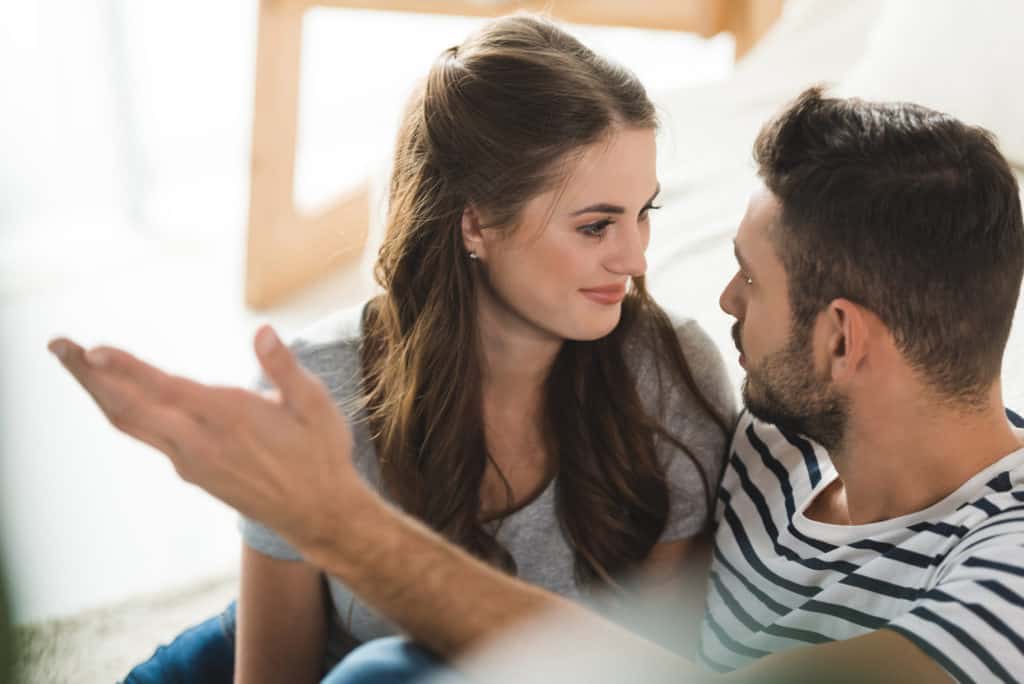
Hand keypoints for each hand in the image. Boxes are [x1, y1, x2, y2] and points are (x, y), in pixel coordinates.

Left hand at [46, 326, 358, 554]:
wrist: (317, 514)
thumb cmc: (321, 454)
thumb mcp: (315, 405)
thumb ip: (284, 367)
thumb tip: (262, 330)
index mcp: (230, 418)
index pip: (165, 389)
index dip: (125, 369)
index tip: (92, 350)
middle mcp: (199, 442)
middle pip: (129, 406)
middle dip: (89, 375)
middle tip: (57, 345)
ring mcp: (191, 461)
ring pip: (132, 423)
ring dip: (99, 392)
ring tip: (75, 364)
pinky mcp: (192, 472)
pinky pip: (147, 436)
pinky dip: (123, 410)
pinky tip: (119, 397)